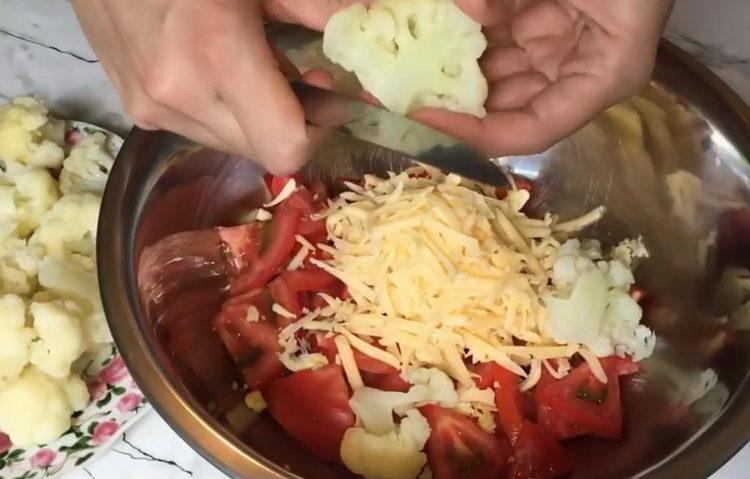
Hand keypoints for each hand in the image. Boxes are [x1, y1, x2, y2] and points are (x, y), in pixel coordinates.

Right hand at [71, 0, 359, 174]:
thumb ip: (318, 9)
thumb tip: (368, 24)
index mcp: (219, 53)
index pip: (284, 149)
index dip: (316, 132)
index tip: (327, 98)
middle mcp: (181, 94)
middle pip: (261, 152)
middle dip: (291, 123)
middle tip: (305, 79)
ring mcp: (151, 107)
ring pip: (230, 146)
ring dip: (255, 118)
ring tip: (255, 68)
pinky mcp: (135, 109)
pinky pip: (199, 131)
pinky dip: (221, 111)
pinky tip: (217, 71)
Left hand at [412, 0, 674, 156]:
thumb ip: (510, 0)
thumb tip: (462, 8)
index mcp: (603, 75)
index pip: (530, 130)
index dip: (474, 133)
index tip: (423, 118)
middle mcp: (579, 70)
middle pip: (507, 108)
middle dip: (453, 103)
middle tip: (399, 94)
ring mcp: (558, 44)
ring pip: (494, 73)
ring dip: (451, 70)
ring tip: (404, 68)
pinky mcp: (541, 20)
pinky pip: (494, 39)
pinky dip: (462, 36)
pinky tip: (430, 31)